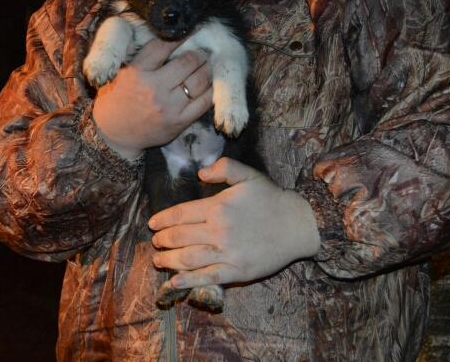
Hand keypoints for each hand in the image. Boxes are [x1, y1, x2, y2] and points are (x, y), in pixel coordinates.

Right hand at [92, 38, 212, 158]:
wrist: (114, 135)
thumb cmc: (116, 100)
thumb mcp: (121, 74)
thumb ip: (141, 58)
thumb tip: (167, 37)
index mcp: (136, 72)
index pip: (162, 46)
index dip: (179, 35)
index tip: (188, 30)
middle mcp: (153, 88)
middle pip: (188, 61)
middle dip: (198, 53)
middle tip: (202, 51)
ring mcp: (168, 106)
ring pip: (199, 80)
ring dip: (207, 69)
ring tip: (207, 65)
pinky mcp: (179, 122)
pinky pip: (204, 102)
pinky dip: (210, 90)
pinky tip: (209, 84)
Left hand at [149, 157, 319, 288]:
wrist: (298, 224)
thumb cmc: (271, 198)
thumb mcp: (248, 175)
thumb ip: (223, 168)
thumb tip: (200, 173)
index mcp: (218, 207)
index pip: (180, 214)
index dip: (162, 219)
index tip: (152, 223)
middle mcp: (219, 230)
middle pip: (180, 237)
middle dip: (163, 240)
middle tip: (155, 242)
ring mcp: (228, 252)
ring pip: (189, 258)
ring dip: (169, 260)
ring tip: (158, 260)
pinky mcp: (238, 271)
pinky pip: (208, 277)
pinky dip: (189, 281)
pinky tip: (175, 282)